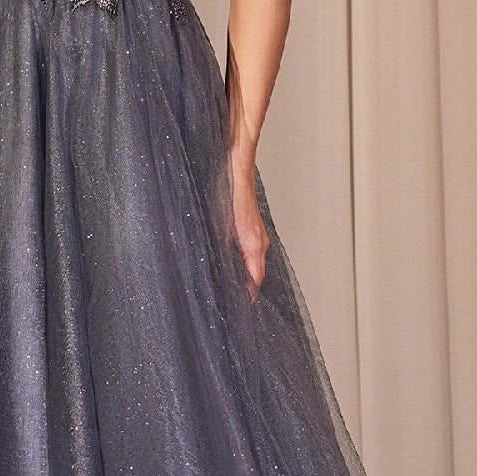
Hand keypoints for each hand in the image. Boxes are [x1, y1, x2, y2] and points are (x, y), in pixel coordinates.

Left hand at [228, 161, 267, 301]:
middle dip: (240, 288)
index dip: (244, 298)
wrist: (235, 165)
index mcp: (254, 246)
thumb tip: (218, 275)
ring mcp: (256, 234)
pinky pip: (246, 250)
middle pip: (253, 275)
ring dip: (238, 273)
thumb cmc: (227, 192)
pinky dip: (237, 259)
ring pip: (249, 262)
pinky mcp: (249, 226)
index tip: (233, 310)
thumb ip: (223, 255)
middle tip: (225, 301)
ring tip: (222, 285)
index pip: (254, 284)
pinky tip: (222, 260)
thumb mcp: (219, 230)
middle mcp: (259, 242)